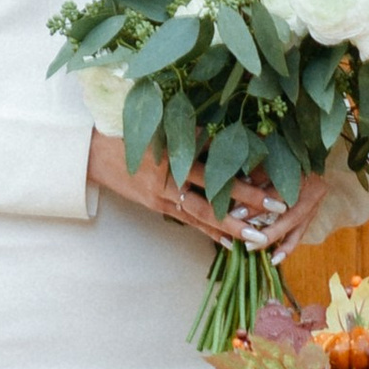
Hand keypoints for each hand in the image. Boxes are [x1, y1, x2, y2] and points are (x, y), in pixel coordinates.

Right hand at [89, 132, 293, 251]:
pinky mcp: (156, 205)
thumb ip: (192, 131)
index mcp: (172, 150)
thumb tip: (228, 133)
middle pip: (214, 192)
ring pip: (202, 213)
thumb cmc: (129, 130)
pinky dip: (209, 231)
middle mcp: (169, 175)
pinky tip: (230, 243)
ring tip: (258, 237)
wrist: (91, 152)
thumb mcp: (160, 125)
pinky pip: (188, 221)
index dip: (243, 172)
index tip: (270, 174)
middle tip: (277, 208)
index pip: (215, 162)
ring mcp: (162, 194)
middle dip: (247, 202)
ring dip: (231, 225)